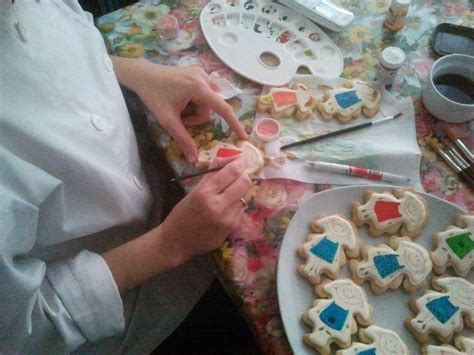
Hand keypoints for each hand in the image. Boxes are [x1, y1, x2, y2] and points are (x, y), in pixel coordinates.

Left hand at [129, 61, 246, 162]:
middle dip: (196, 118)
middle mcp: (205, 78)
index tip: (243, 137)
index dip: (234, 124)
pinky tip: (182, 99)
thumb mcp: (167, 120)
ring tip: (178, 108)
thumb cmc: (153, 96)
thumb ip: (183, 139)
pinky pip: (204, 94)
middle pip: (210, 109)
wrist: (142, 75)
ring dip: (195, 110)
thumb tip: (194, 159)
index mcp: (198, 87)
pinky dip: (195, 102)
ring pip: (207, 103)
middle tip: (179, 118)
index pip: (223, 108)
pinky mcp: (199, 73)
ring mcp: (202, 74)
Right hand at [160, 157, 251, 264]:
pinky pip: (242, 209)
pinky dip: (238, 203)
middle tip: (237, 175)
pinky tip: (228, 206)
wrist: (178, 241)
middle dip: (243, 175)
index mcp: (205, 192)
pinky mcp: (232, 227)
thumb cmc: (183, 213)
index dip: (240, 162)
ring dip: (241, 190)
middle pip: (245, 182)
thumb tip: (227, 158)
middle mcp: (218, 204)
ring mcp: (227, 217)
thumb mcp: (194, 191)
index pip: (232, 171)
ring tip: (231, 191)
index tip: (241, 159)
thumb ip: (211, 175)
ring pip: (246, 195)